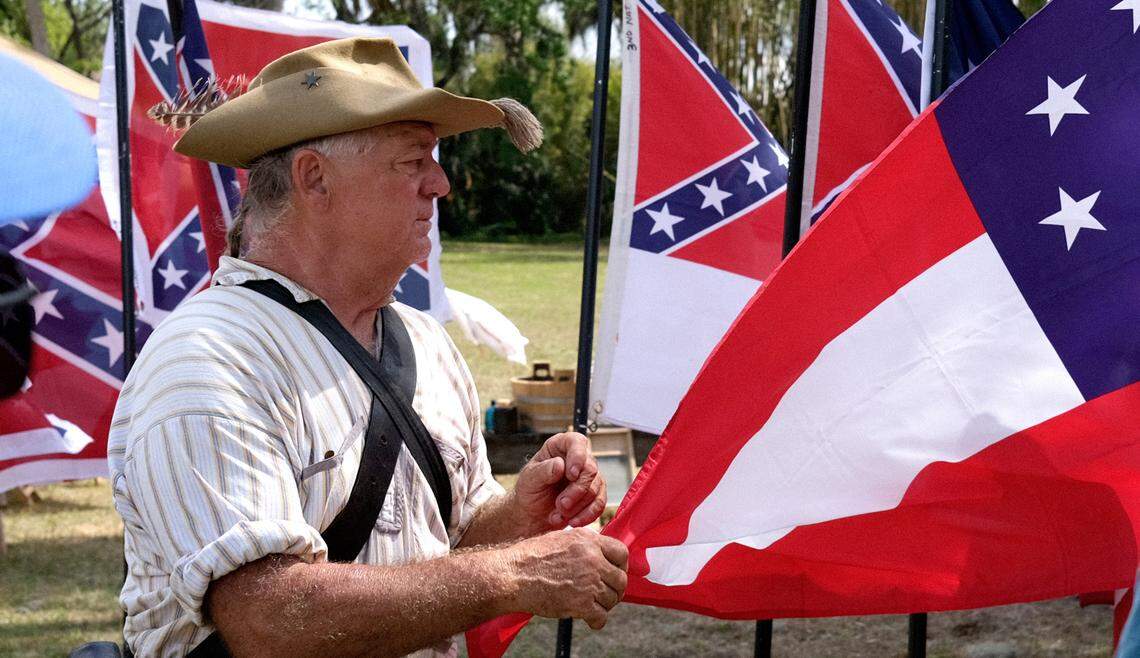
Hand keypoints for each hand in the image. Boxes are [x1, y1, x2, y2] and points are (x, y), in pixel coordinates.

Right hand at [505, 528, 628, 628]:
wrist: (513, 575)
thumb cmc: (531, 557)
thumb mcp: (561, 538)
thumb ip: (585, 545)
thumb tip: (602, 555)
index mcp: (588, 540)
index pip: (622, 553)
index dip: (621, 566)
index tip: (614, 574)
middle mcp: (592, 559)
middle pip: (620, 579)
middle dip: (615, 589)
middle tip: (605, 595)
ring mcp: (588, 582)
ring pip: (612, 599)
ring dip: (604, 605)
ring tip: (592, 605)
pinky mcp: (581, 603)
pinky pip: (601, 616)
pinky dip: (597, 621)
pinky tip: (590, 620)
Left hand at [512, 432, 607, 532]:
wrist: (533, 514)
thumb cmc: (530, 490)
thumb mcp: (529, 479)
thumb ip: (543, 471)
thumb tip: (560, 465)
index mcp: (560, 446)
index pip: (577, 442)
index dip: (578, 457)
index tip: (571, 475)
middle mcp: (578, 458)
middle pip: (590, 469)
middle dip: (576, 491)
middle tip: (560, 504)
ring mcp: (588, 476)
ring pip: (595, 488)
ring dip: (578, 506)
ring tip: (558, 515)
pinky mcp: (595, 495)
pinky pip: (599, 504)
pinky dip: (587, 515)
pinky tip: (573, 521)